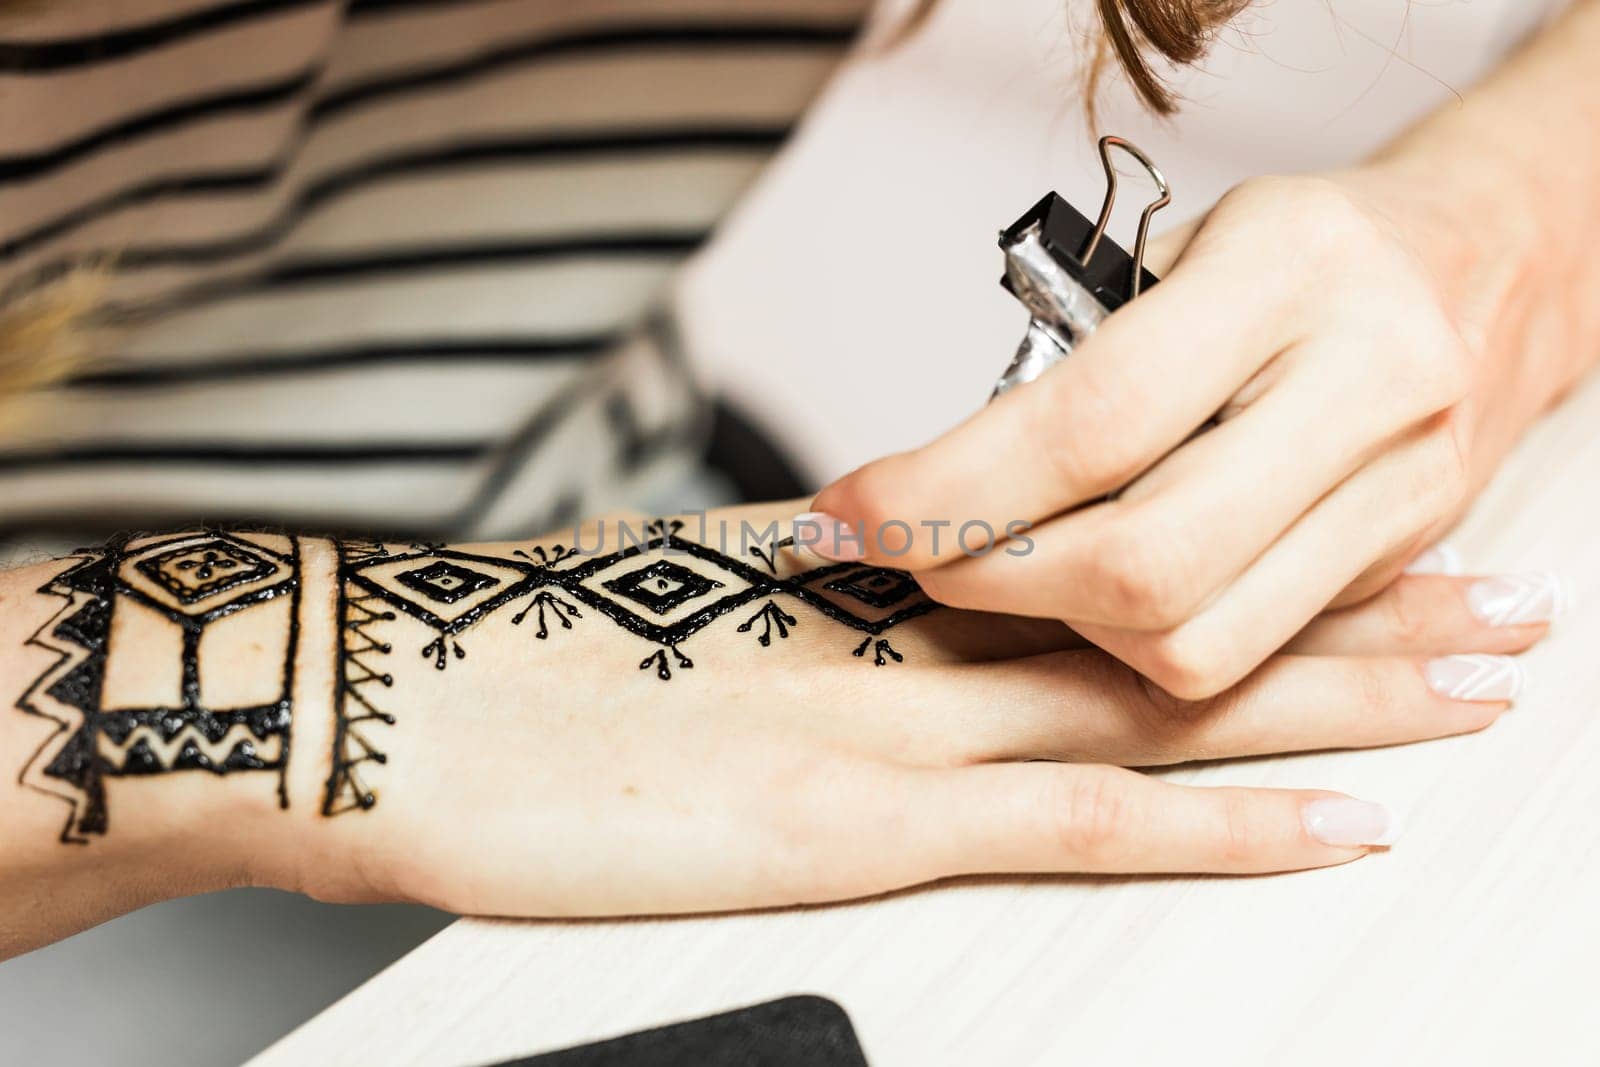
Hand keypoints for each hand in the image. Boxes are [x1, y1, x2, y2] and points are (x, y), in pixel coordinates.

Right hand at [261, 504, 1544, 915]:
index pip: (1102, 567)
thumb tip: (880, 606)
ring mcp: (892, 730)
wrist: (390, 704)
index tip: (1359, 542)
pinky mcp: (853, 827)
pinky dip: (1215, 825)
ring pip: (1158, 706)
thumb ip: (815, 620)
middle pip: (1171, 623)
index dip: (1248, 555)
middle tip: (1493, 599)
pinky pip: (1074, 823)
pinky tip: (1331, 820)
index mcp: (874, 584)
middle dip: (1349, 614)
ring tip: (1473, 684)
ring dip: (1330, 697)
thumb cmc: (522, 663)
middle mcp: (908, 641)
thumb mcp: (692, 613)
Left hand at [808, 165, 1573, 698]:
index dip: (946, 492)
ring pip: (1195, 647)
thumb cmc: (1307, 253)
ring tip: (1013, 571)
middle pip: (1142, 566)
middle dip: (991, 583)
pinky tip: (1097, 594)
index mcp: (1287, 273)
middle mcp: (1363, 386)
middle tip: (919, 556)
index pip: (1090, 422)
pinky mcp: (1398, 565)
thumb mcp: (1181, 254)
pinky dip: (1140, 643)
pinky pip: (1241, 654)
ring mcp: (1398, 491)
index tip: (851, 512)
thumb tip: (932, 486)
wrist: (1489, 263)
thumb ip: (1075, 362)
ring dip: (1066, 633)